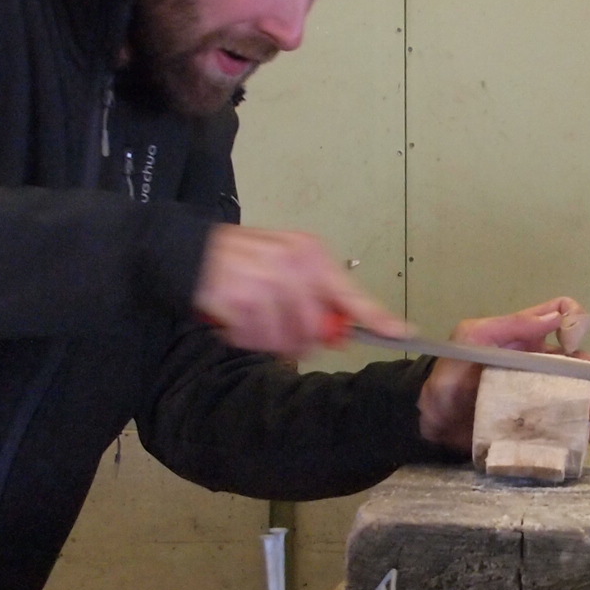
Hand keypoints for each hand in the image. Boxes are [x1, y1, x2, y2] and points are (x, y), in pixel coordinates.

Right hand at [194, 225, 402, 358]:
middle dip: (298, 339)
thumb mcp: (286, 264)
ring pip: (285, 339)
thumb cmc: (241, 260)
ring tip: (250, 318)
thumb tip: (340, 332)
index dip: (378, 318)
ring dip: (267, 340)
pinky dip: (244, 337)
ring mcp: (264, 282)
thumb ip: (316, 295)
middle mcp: (291, 265)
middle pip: (315, 330)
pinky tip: (234, 318)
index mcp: (309, 255)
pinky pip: (255, 339)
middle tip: (275, 328)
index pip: (351, 294)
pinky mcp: (238, 299)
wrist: (186, 249)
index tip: (403, 333)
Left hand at [416, 297, 589, 450]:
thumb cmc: (449, 373)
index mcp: (527, 338)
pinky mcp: (537, 421)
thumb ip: (509, 326)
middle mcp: (541, 363)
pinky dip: (583, 429)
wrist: (431, 418)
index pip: (563, 315)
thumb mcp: (472, 338)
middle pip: (582, 362)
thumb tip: (555, 317)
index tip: (570, 343)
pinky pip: (567, 423)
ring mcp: (541, 394)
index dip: (575, 322)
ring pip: (580, 394)